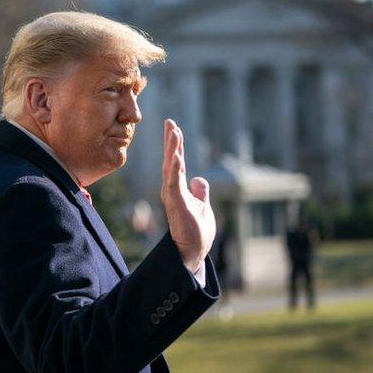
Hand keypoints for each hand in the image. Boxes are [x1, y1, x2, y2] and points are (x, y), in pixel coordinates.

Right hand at [160, 119, 215, 272]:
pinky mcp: (176, 204)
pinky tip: (176, 155)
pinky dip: (174, 168)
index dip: (174, 144)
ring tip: (173, 132)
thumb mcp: (202, 205)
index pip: (175, 162)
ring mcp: (173, 196)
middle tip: (170, 122)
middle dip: (171, 141)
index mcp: (178, 188)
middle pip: (171, 160)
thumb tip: (199, 179)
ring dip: (172, 150)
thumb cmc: (196, 231)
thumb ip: (199, 191)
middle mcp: (172, 190)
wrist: (193, 251)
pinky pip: (174, 182)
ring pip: (171, 168)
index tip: (173, 127)